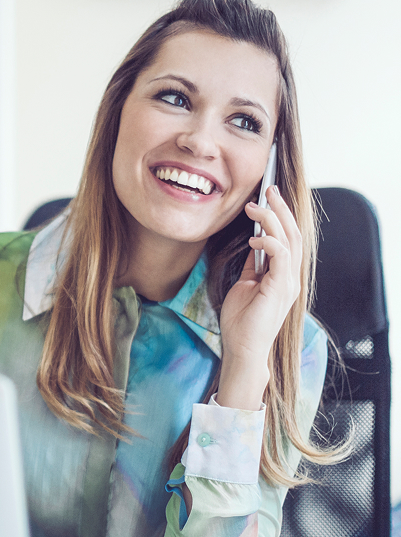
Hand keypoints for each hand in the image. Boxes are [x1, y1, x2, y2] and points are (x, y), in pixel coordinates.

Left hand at [215, 185, 301, 409]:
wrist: (242, 347)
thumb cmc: (242, 320)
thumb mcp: (245, 284)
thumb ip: (253, 266)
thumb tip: (252, 246)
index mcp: (283, 275)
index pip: (288, 238)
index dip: (281, 216)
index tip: (268, 197)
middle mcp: (290, 277)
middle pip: (293, 234)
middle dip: (281, 209)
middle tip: (268, 189)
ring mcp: (288, 282)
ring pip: (289, 241)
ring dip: (273, 220)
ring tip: (256, 207)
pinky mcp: (279, 288)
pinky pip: (281, 257)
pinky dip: (269, 243)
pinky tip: (254, 239)